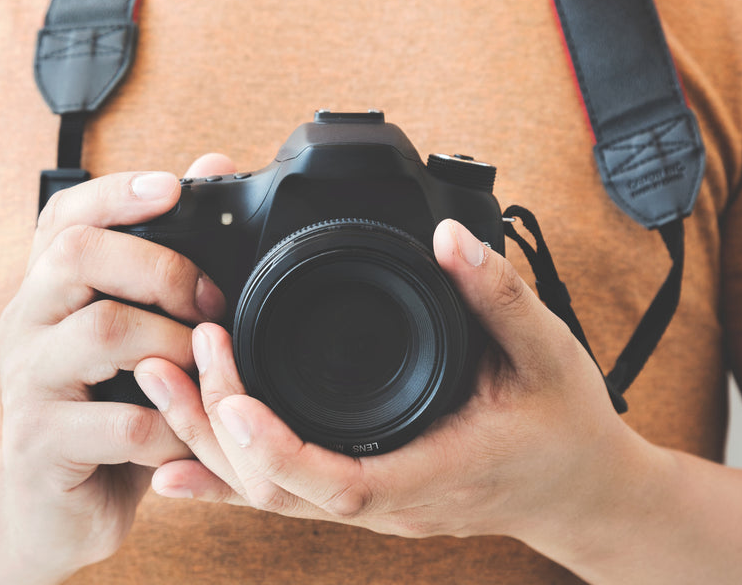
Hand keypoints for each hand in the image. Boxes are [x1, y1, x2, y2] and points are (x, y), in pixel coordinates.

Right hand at [0, 158, 232, 579]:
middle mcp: (27, 323)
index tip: (173, 188)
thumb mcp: (132, 335)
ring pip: (102, 331)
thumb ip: (166, 260)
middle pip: (79, 255)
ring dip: (175, 344)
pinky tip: (189, 434)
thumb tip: (214, 166)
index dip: (116, 194)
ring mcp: (28, 384)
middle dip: (162, 267)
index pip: (65, 216)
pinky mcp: (43, 447)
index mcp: (48, 289)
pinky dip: (174, 426)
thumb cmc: (105, 410)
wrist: (46, 510)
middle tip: (210, 303)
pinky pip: (122, 424)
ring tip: (204, 369)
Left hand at [134, 218, 655, 548]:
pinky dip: (224, 474)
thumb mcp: (548, 352)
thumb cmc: (566, 425)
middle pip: (279, 489)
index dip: (275, 449)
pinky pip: (283, 492)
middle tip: (176, 352)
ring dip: (208, 441)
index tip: (231, 398)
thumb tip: (450, 236)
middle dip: (215, 426)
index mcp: (432, 471)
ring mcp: (372, 505)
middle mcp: (391, 499)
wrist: (583, 490)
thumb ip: (498, 293)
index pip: (339, 483)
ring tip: (159, 379)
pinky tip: (175, 462)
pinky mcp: (363, 493)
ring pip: (269, 494)